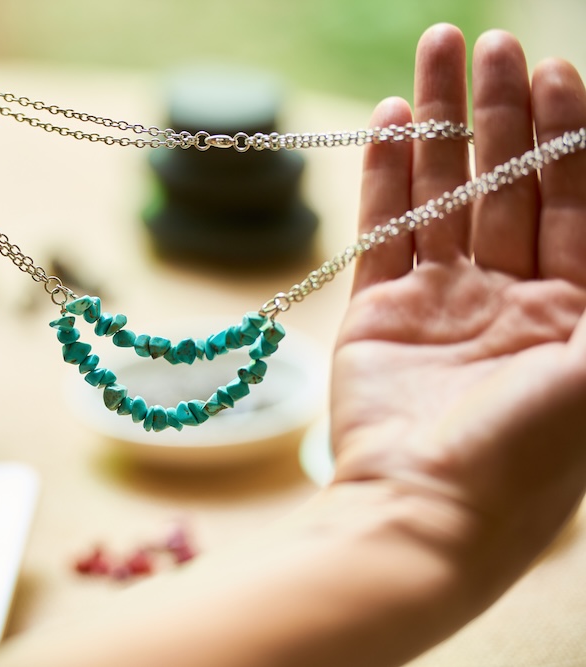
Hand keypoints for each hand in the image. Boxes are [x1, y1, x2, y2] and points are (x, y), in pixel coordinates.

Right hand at [332, 24, 585, 569]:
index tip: (553, 69)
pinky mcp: (379, 315)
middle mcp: (511, 300)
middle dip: (500, 113)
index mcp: (576, 312)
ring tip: (431, 57)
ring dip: (438, 128)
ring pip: (441, 197)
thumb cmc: (529, 451)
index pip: (575, 199)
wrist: (423, 514)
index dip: (565, 132)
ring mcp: (442, 304)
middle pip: (507, 185)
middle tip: (487, 44)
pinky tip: (386, 122)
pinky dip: (384, 177)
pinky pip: (384, 233)